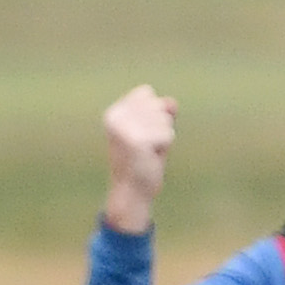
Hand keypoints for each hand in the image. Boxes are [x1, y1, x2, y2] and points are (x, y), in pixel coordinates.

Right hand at [101, 84, 177, 232]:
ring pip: (165, 119)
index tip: (141, 134)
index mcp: (113, 112)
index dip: (153, 113)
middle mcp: (115, 117)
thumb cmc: (142, 159)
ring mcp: (125, 129)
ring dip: (162, 137)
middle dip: (159, 125)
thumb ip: (162, 110)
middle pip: (158, 104)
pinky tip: (150, 158)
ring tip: (147, 152)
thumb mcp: (152, 128)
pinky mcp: (137, 141)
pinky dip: (164, 148)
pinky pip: (168, 134)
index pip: (146, 92)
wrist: (132, 192)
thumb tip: (171, 103)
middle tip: (145, 146)